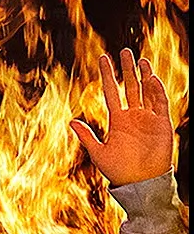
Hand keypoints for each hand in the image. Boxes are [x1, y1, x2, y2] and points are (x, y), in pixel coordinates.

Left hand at [71, 49, 173, 185]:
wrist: (139, 181)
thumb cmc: (118, 169)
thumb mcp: (98, 152)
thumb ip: (86, 136)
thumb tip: (71, 121)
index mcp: (117, 119)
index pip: (112, 91)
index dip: (108, 75)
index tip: (104, 59)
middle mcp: (133, 115)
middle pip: (130, 86)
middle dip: (127, 69)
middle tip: (125, 51)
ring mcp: (148, 117)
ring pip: (147, 91)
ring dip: (144, 75)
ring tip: (140, 60)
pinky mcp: (161, 123)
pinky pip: (160, 103)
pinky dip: (157, 90)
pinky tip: (152, 78)